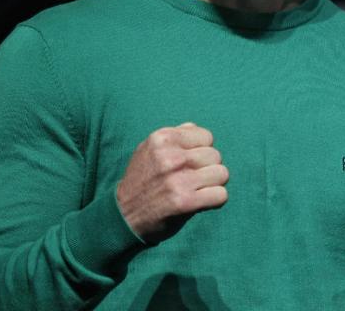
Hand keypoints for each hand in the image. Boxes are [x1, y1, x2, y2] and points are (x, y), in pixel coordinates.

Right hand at [116, 122, 228, 243]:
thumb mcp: (148, 150)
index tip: (188, 163)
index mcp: (162, 138)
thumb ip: (173, 137)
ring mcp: (178, 180)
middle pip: (216, 155)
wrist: (122, 216)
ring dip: (213, 184)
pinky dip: (215, 200)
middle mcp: (170, 157)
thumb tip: (195, 128)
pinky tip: (199, 202)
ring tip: (195, 190)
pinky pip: (221, 195)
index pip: (206, 136)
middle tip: (190, 180)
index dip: (201, 151)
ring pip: (222, 174)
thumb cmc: (142, 181)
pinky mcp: (185, 202)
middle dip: (207, 168)